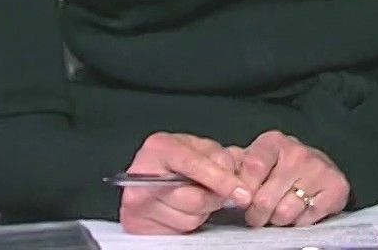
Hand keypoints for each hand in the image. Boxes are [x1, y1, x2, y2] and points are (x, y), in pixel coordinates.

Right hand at [117, 132, 250, 233]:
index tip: (241, 192)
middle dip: (215, 197)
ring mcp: (136, 201)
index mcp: (160, 147)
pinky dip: (187, 222)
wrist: (147, 179)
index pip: (196, 166)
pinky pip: (178, 231)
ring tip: (193, 196)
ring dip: (202, 212)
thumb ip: (220, 158)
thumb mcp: (199, 149)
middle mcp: (142, 174)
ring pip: (190, 218)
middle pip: (196, 198)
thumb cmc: (175, 161)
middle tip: (217, 191)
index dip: (222, 180)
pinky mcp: (136, 224)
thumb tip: (239, 174)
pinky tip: (182, 209)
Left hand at [240, 130, 350, 227]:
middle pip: (263, 199)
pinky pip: (305, 220)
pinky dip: (298, 221)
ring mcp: (319, 170)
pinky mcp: (336, 188)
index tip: (241, 198)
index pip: (250, 170)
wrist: (319, 168)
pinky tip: (299, 209)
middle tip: (258, 212)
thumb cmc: (279, 166)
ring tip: (278, 209)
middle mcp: (298, 152)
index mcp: (274, 142)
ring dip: (277, 219)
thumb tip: (216, 178)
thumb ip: (234, 167)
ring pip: (284, 213)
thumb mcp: (254, 160)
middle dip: (256, 213)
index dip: (241, 191)